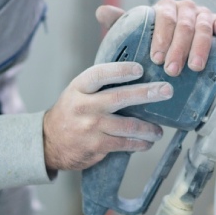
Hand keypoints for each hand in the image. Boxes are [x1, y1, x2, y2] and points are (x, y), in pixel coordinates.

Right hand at [43, 61, 173, 171]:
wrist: (49, 142)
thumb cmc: (70, 112)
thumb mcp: (77, 92)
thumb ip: (100, 84)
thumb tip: (136, 75)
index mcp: (79, 88)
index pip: (100, 74)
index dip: (121, 70)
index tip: (140, 69)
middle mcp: (84, 106)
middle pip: (120, 98)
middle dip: (147, 94)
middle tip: (166, 91)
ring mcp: (91, 127)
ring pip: (128, 125)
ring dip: (148, 128)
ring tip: (158, 131)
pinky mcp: (97, 145)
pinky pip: (124, 143)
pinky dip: (140, 143)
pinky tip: (147, 142)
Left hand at [96, 0, 215, 76]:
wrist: (185, 29)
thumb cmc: (158, 34)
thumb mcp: (139, 27)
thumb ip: (122, 21)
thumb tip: (100, 11)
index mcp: (165, 7)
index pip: (164, 17)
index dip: (161, 37)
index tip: (156, 58)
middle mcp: (186, 8)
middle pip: (184, 25)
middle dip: (178, 48)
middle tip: (172, 70)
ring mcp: (204, 14)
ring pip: (204, 27)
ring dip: (200, 47)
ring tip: (195, 67)